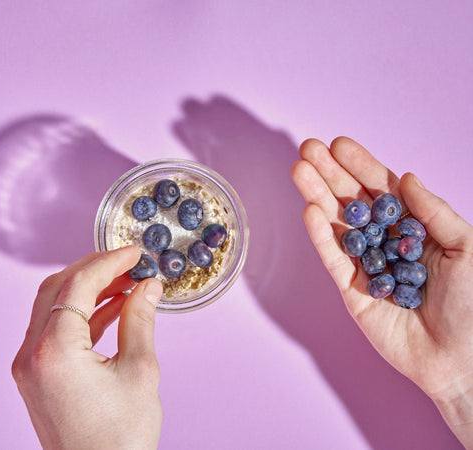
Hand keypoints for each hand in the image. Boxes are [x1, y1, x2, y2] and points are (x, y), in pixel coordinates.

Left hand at [12, 245, 162, 449]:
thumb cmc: (120, 439)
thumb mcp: (139, 372)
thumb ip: (140, 320)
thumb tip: (148, 287)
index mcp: (54, 352)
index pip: (77, 285)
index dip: (108, 262)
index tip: (134, 252)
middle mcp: (32, 354)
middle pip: (58, 288)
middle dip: (95, 269)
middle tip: (129, 263)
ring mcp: (30, 365)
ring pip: (53, 306)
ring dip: (89, 290)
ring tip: (127, 284)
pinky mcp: (37, 375)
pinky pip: (56, 330)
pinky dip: (83, 315)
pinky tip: (114, 308)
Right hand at [291, 137, 472, 447]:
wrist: (462, 358)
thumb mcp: (466, 247)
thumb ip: (434, 212)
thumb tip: (405, 178)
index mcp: (415, 229)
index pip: (383, 190)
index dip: (361, 166)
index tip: (339, 144)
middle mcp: (387, 242)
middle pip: (353, 201)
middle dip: (330, 174)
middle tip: (307, 148)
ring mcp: (366, 265)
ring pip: (338, 225)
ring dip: (318, 196)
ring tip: (298, 170)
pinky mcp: (351, 290)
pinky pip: (334, 258)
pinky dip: (321, 235)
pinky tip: (310, 210)